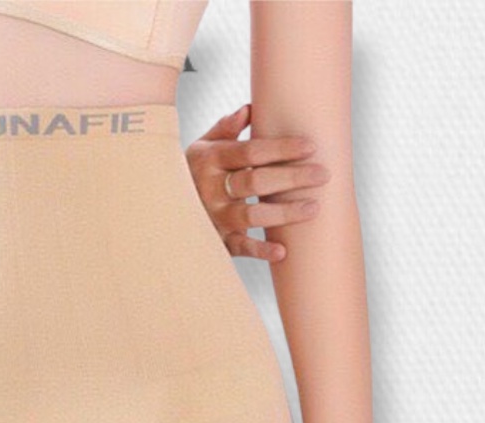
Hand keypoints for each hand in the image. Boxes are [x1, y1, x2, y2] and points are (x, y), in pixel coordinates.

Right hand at [184, 103, 329, 260]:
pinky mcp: (216, 241)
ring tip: (313, 208)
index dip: (281, 148)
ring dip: (284, 213)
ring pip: (251, 216)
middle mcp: (211, 189)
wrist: (161, 208)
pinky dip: (260, 251)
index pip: (251, 152)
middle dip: (291, 177)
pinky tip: (283, 251)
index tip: (311, 146)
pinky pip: (240, 248)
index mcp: (210, 160)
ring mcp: (213, 218)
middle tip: (323, 174)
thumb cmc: (193, 172)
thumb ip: (225, 129)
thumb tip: (249, 109)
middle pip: (256, 182)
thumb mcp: (201, 147)